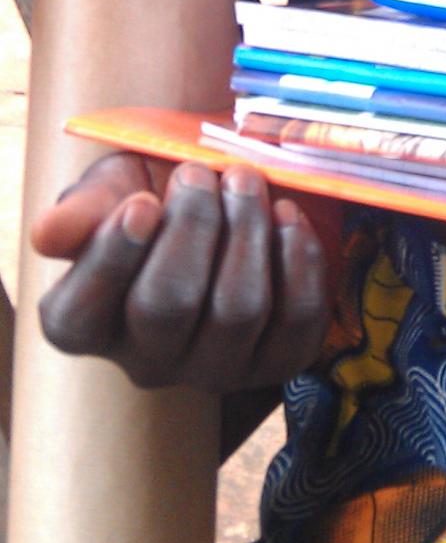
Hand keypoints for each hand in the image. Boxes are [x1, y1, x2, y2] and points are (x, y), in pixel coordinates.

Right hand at [32, 151, 332, 391]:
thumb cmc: (157, 193)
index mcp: (86, 322)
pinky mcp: (275, 363)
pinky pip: (296, 322)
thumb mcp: (114, 187)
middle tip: (202, 173)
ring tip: (246, 181)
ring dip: (248, 231)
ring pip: (237, 312)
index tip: (142, 202)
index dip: (113, 258)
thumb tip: (49, 236)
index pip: (81, 315)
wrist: (224, 196)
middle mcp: (146, 360)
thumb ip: (85, 208)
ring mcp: (214, 369)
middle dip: (193, 226)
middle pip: (167, 307)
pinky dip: (298, 260)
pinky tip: (287, 215)